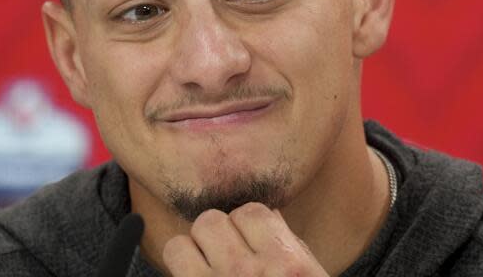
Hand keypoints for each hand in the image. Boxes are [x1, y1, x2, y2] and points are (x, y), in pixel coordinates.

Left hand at [162, 202, 328, 275]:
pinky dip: (181, 269)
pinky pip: (172, 263)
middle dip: (216, 235)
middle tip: (226, 255)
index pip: (251, 211)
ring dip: (191, 253)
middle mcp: (248, 274)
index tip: (250, 239)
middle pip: (211, 221)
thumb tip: (262, 214)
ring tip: (206, 269)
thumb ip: (286, 245)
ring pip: (181, 243)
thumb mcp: (310, 274)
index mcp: (286, 263)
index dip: (247, 223)